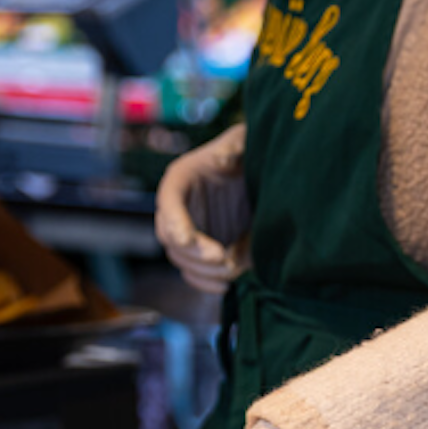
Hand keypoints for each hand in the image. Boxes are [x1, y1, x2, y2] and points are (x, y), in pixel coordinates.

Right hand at [156, 124, 251, 294]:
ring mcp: (187, 230)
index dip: (175, 222)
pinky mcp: (200, 248)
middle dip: (195, 253)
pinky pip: (193, 271)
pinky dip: (206, 282)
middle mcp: (177, 208)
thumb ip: (233, 148)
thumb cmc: (248, 150)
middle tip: (223, 259)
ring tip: (232, 271)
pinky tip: (226, 285)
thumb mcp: (243, 143)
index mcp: (180, 179)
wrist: (259, 171)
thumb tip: (223, 158)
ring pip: (181, 259)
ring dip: (203, 270)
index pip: (168, 202)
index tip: (188, 240)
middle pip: (170, 238)